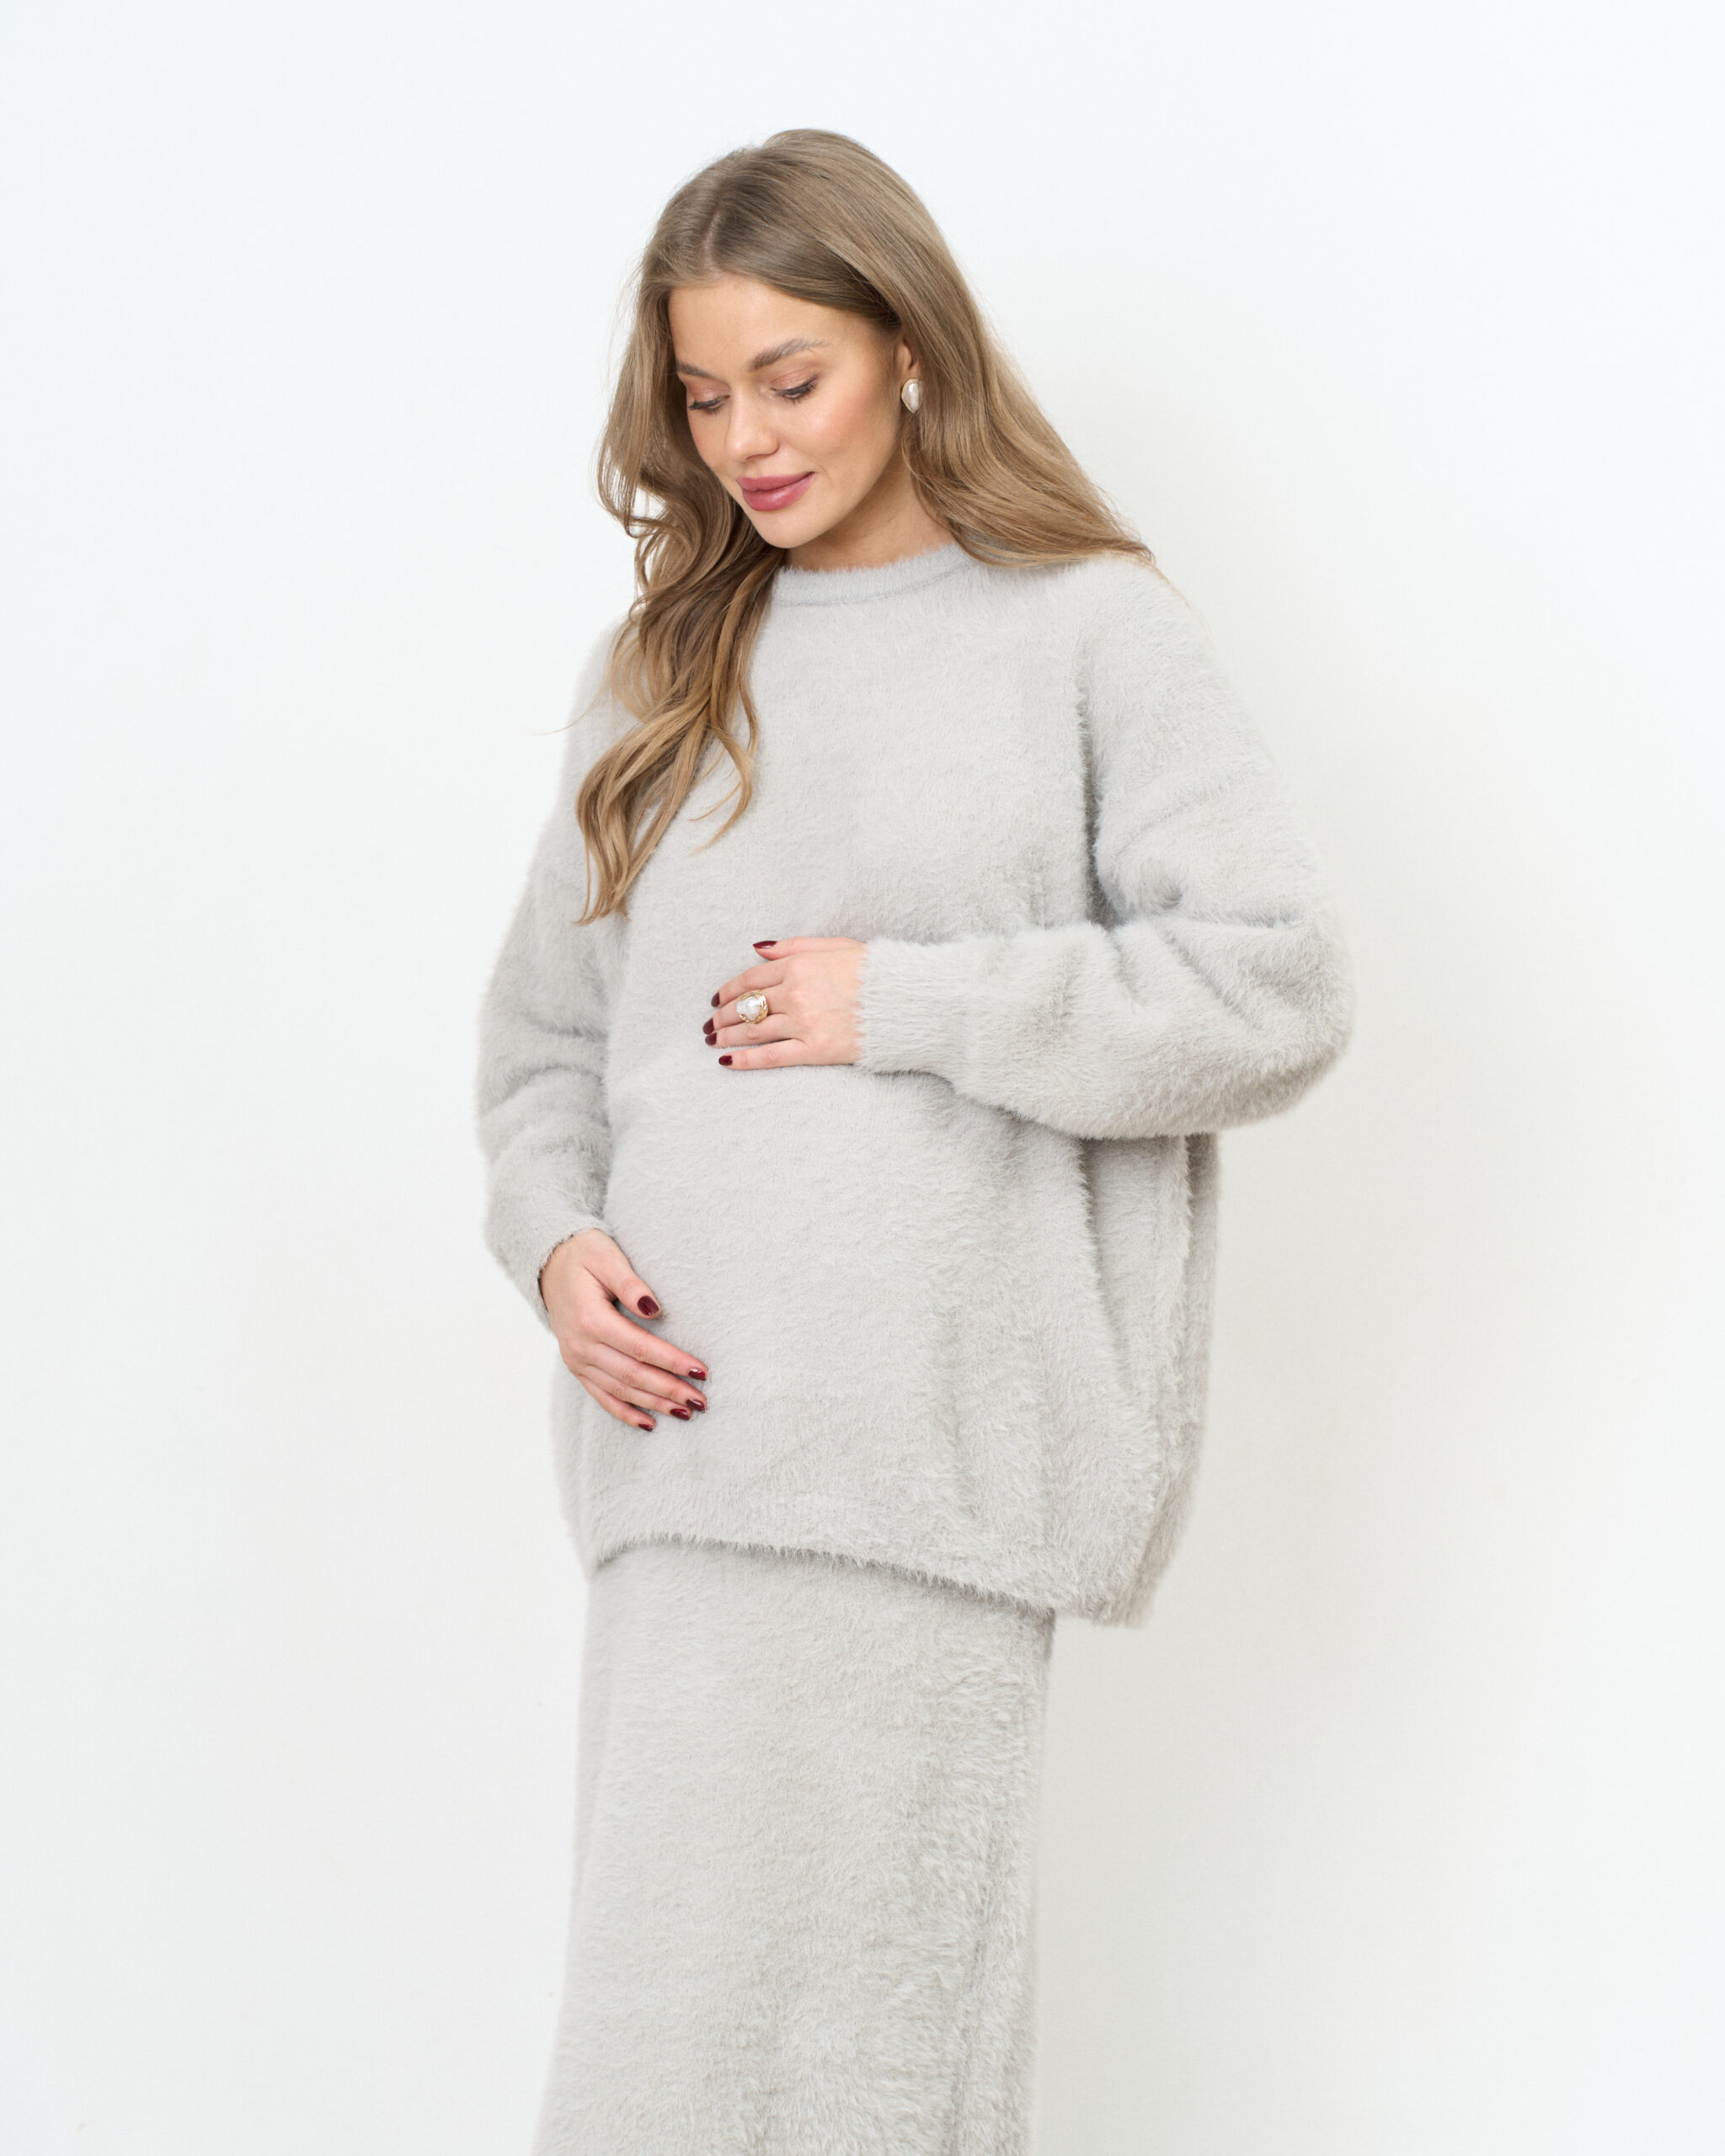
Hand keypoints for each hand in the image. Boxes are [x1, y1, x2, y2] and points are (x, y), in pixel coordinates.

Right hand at [539, 1227, 707, 1432]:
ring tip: (686, 1412)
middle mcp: (580, 1345)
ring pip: (619, 1390)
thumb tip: (655, 1309)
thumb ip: (631, 1283)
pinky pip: (601, 1396)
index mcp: (590, 1318)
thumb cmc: (585, 1255)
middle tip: (701, 1400)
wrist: (549, 1264)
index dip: (671, 1361)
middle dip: (669, 1389)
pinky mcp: (576, 1366)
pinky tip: (649, 1423)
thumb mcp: (608, 1257)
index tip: (701, 1370)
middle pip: (632, 1374)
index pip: (639, 1347)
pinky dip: (625, 1412)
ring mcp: (575, 1359)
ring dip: (653, 1404)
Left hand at [705, 937, 866, 1069]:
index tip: (716, 999)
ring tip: (713, 1041)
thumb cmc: (877, 971)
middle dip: (722, 1015)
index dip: (728, 990)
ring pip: (752, 1031)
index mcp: (799, 965)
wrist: (908, 1002)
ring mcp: (804, 1023)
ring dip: (727, 1036)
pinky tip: (727, 1061)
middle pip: (747, 1006)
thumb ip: (794, 946)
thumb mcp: (836, 945)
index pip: (751, 978)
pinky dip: (745, 1059)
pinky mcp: (815, 1050)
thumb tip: (758, 950)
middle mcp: (796, 993)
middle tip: (710, 1024)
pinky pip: (771, 1056)